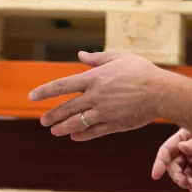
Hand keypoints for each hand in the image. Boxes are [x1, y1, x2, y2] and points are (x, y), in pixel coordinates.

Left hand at [29, 49, 165, 140]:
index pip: (62, 85)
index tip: (32, 96)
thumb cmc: (140, 70)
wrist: (159, 92)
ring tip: (54, 131)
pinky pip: (93, 132)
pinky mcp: (113, 125)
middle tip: (43, 121)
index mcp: (93, 78)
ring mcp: (103, 113)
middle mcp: (94, 97)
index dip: (45, 91)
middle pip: (67, 108)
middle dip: (53, 115)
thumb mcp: (118, 56)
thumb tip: (80, 54)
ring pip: (77, 123)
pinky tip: (74, 136)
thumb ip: (97, 57)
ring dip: (63, 128)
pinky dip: (81, 135)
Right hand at [152, 128, 191, 191]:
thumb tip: (182, 148)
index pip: (166, 150)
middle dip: (179, 177)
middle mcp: (186, 150)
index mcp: (183, 137)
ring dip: (188, 183)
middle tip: (186, 183)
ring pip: (185, 175)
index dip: (159, 163)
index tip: (156, 175)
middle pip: (175, 166)